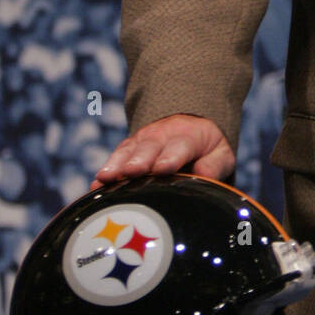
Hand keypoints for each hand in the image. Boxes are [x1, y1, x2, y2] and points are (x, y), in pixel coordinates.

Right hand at [91, 114, 234, 190]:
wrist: (188, 125)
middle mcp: (162, 136)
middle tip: (130, 172)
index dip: (170, 157)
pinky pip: (115, 160)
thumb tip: (204, 177)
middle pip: (149, 148)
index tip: (162, 169)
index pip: (180, 146)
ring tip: (104, 179)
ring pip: (128, 152)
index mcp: (189, 136)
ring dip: (116, 165)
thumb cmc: (206, 149)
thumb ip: (215, 165)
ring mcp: (142, 142)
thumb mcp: (220, 154)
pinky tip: (94, 189)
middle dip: (138, 159)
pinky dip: (105, 173)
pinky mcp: (128, 151)